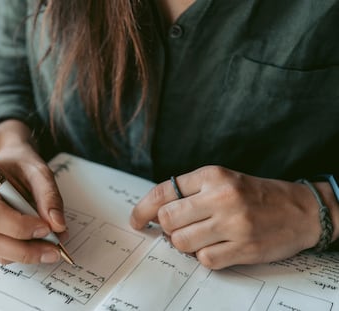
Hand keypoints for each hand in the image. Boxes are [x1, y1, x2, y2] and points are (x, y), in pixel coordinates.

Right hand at [0, 121, 65, 264]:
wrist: (11, 162)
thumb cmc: (22, 164)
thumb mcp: (41, 172)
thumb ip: (49, 197)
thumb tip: (57, 226)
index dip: (18, 226)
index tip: (46, 228)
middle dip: (23, 249)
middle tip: (53, 250)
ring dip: (24, 253)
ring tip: (51, 247)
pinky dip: (21, 252)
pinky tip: (39, 244)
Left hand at [130, 166, 323, 268]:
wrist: (298, 209)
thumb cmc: (256, 195)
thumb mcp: (223, 180)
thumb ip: (191, 191)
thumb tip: (156, 211)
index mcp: (212, 175)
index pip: (163, 191)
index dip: (142, 208)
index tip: (136, 219)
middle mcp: (221, 196)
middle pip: (167, 219)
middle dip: (166, 228)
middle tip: (177, 228)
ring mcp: (233, 223)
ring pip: (181, 241)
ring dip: (184, 243)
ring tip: (201, 237)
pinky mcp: (243, 247)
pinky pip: (204, 259)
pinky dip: (204, 256)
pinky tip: (217, 247)